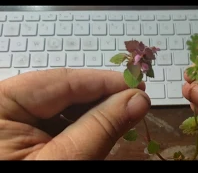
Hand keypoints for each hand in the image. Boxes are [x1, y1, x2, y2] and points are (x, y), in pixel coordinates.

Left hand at [0, 68, 149, 159]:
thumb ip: (101, 126)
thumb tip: (138, 98)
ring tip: (122, 115)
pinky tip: (100, 127)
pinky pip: (54, 120)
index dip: (103, 81)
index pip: (60, 82)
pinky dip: (80, 124)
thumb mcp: (65, 162)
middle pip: (61, 91)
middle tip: (136, 102)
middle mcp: (2, 107)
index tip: (138, 85)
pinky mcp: (19, 134)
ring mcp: (9, 120)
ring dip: (94, 111)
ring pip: (60, 105)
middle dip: (101, 97)